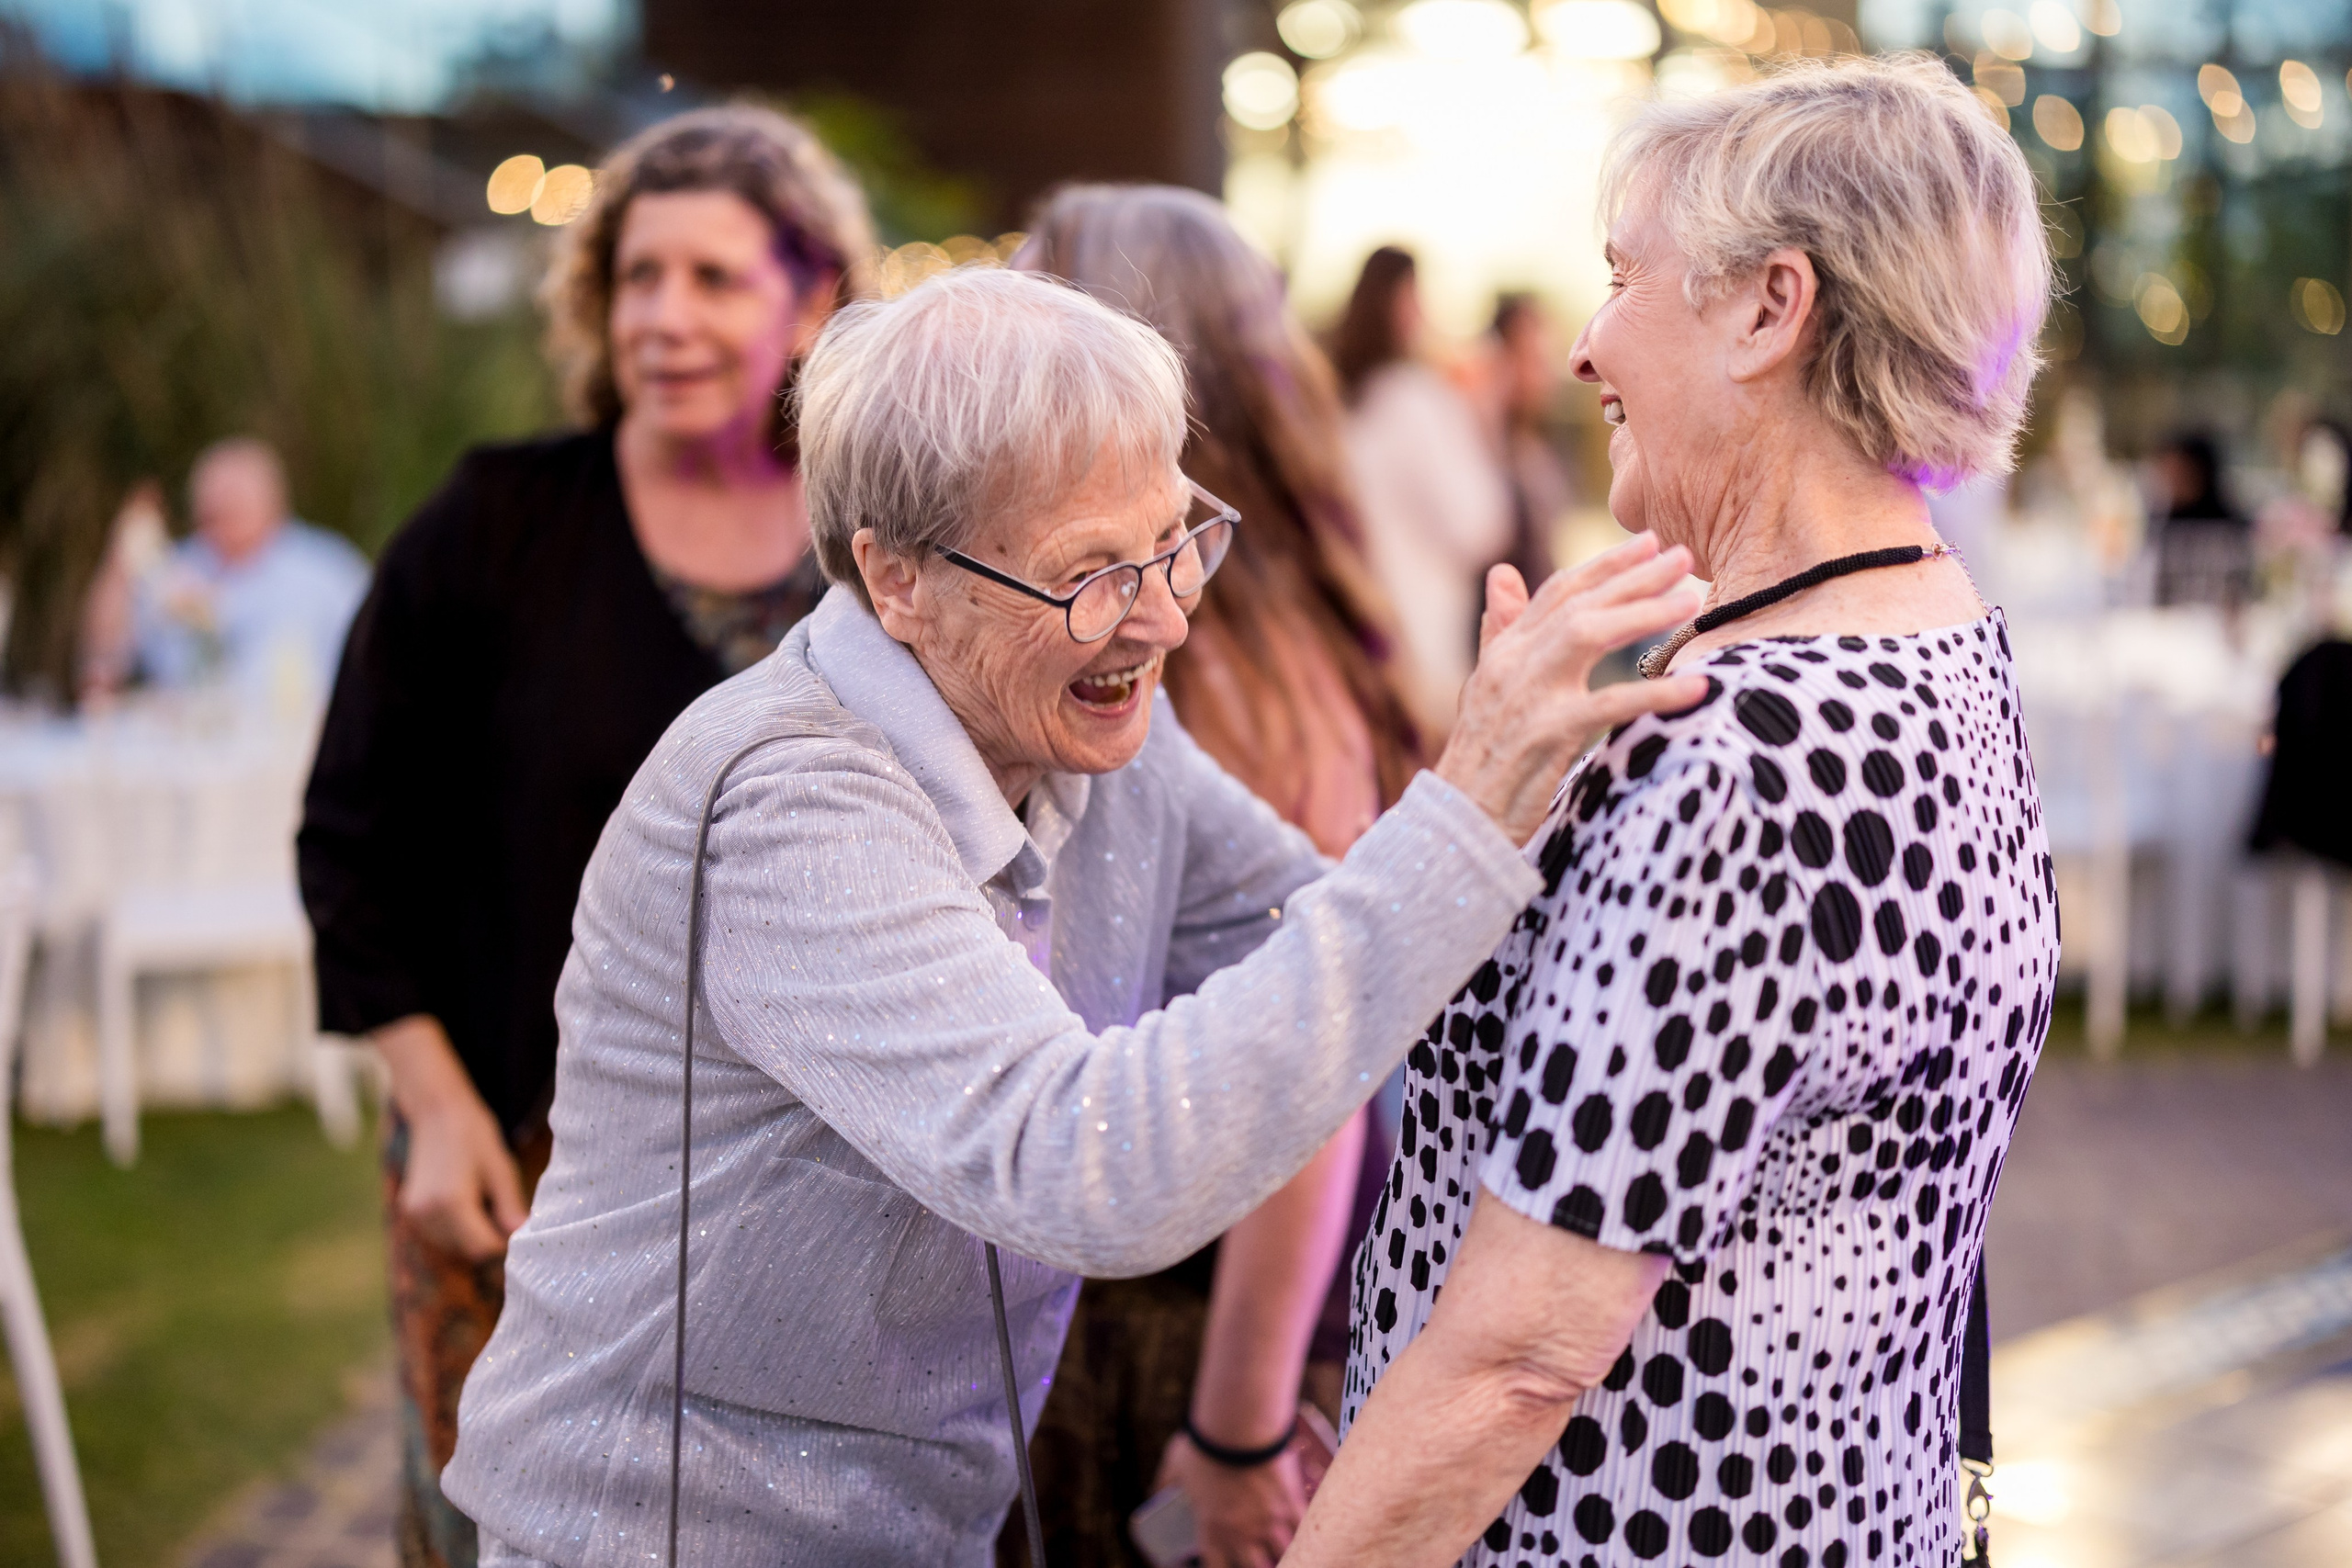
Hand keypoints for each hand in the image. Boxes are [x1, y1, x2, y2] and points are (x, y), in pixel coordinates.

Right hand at [373, 1014, 527, 1261]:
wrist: (436, 1111)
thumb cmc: (474, 1135)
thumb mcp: (501, 1169)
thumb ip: (511, 1207)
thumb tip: (524, 1237)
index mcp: (452, 1203)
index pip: (483, 1248)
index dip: (505, 1243)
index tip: (519, 1229)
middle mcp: (427, 1213)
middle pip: (467, 1250)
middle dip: (490, 1239)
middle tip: (505, 1212)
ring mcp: (414, 1214)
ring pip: (453, 1246)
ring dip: (472, 1236)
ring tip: (484, 1201)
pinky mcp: (409, 1211)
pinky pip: (439, 1235)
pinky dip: (456, 1229)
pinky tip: (467, 1201)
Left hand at [1156, 1432, 1306, 1567]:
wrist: (1237, 1425)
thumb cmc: (1203, 1444)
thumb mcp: (1174, 1466)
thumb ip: (1164, 1486)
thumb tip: (1154, 1495)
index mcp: (1212, 1530)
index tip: (1219, 1563)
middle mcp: (1243, 1534)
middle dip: (1254, 1564)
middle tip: (1253, 1554)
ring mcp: (1270, 1522)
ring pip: (1283, 1554)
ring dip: (1281, 1552)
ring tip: (1280, 1546)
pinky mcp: (1291, 1505)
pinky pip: (1303, 1531)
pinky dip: (1304, 1533)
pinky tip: (1304, 1532)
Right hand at [1434, 533, 1706, 844]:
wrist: (1458, 819)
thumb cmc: (1480, 757)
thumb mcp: (1485, 686)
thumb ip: (1500, 629)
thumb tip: (1502, 572)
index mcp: (1505, 651)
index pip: (1557, 592)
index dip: (1604, 565)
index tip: (1648, 542)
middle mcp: (1514, 663)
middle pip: (1579, 603)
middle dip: (1634, 576)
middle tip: (1684, 557)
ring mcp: (1530, 696)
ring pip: (1590, 635)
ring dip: (1643, 615)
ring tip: (1690, 603)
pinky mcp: (1548, 734)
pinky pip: (1610, 705)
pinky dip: (1656, 694)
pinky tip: (1696, 686)